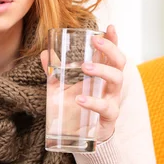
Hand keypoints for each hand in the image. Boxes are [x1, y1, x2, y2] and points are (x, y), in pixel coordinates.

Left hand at [41, 25, 125, 142]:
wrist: (82, 136)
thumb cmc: (76, 107)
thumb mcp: (62, 87)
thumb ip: (54, 71)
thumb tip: (44, 53)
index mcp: (103, 75)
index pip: (111, 54)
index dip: (113, 40)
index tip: (110, 27)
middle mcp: (111, 85)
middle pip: (119, 63)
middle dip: (110, 50)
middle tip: (96, 42)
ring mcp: (112, 100)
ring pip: (117, 80)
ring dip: (102, 70)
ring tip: (85, 67)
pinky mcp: (109, 117)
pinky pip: (105, 107)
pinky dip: (93, 102)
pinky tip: (80, 99)